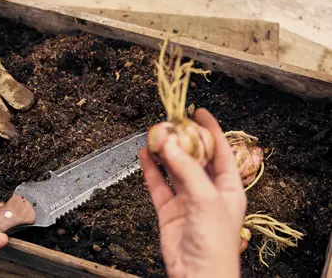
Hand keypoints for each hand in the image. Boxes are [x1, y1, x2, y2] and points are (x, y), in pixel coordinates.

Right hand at [139, 108, 246, 277]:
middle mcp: (207, 190)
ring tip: (155, 135)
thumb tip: (170, 145)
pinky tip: (145, 155)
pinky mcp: (169, 209)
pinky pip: (158, 184)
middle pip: (194, 157)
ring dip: (165, 152)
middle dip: (183, 139)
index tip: (198, 112)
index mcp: (228, 186)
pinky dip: (151, 170)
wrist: (197, 275)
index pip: (220, 150)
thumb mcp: (206, 199)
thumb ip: (187, 170)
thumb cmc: (215, 243)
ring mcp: (186, 199)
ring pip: (174, 168)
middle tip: (170, 122)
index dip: (210, 130)